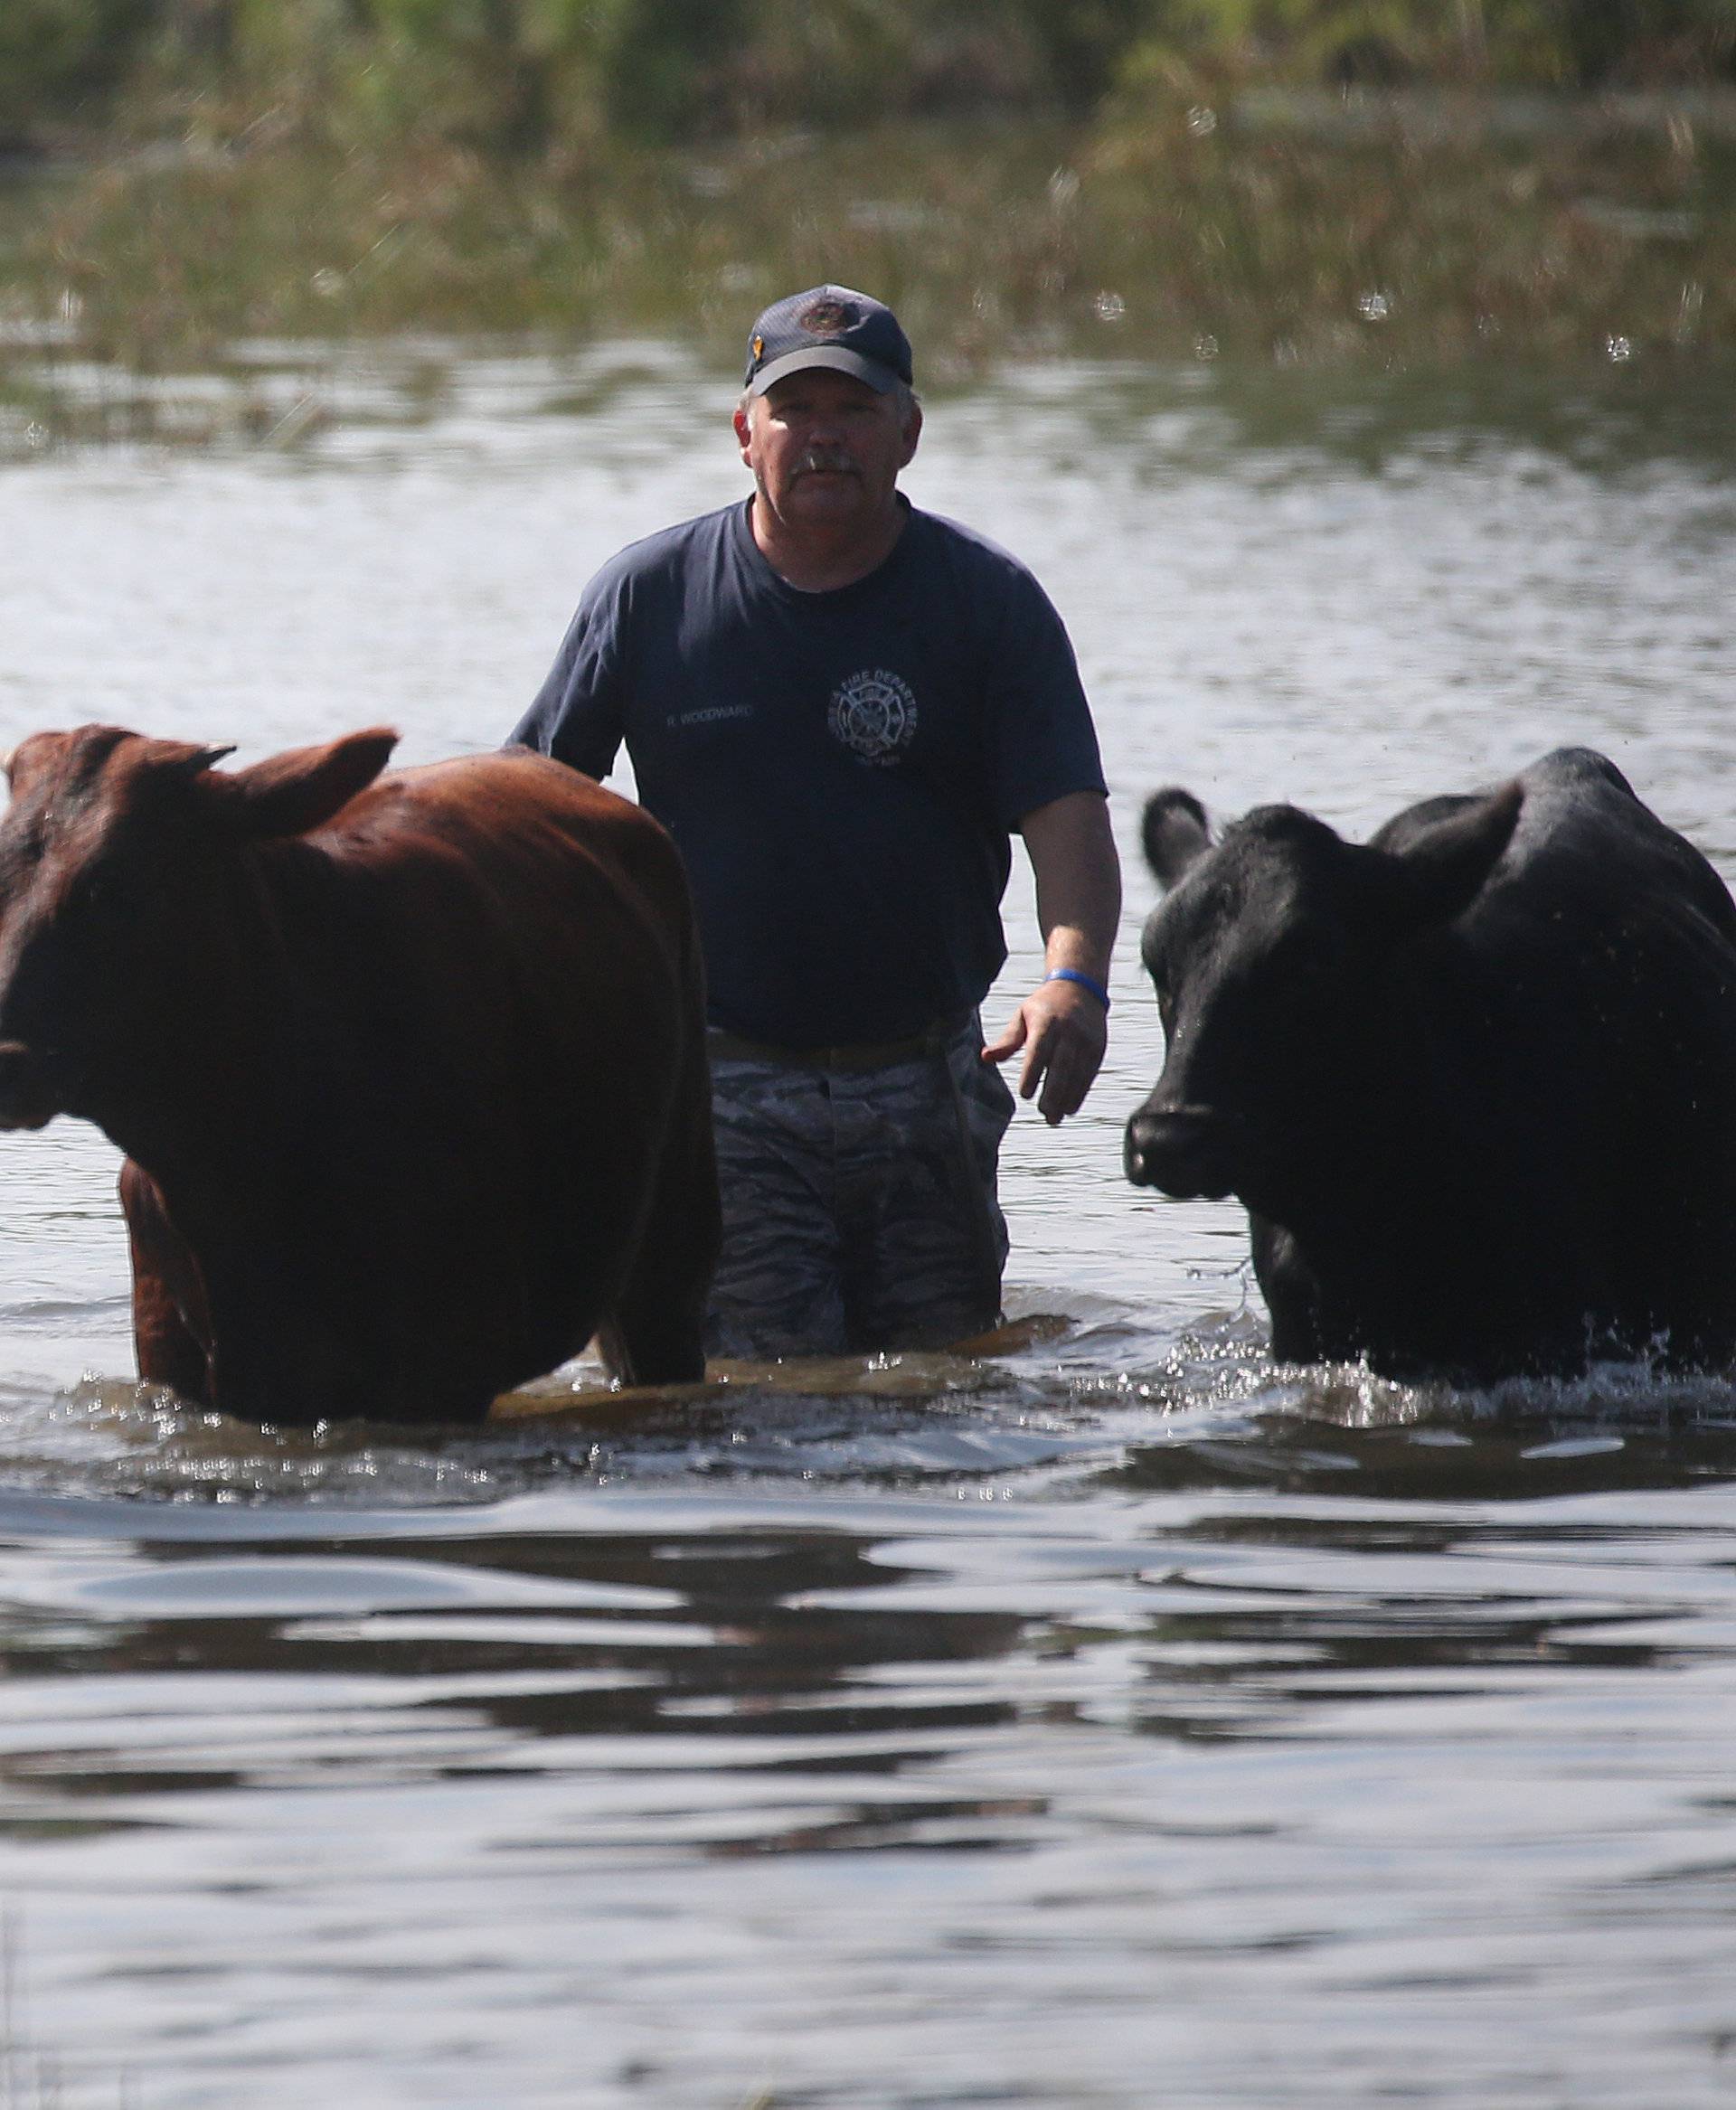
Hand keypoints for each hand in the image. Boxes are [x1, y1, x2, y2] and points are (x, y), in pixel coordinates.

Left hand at [982, 977, 1107, 1125]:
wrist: (1081, 988)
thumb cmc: (1044, 1006)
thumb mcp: (1022, 1016)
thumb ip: (1007, 1040)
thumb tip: (985, 1057)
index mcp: (1047, 1022)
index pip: (1039, 1051)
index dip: (1033, 1073)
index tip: (1025, 1094)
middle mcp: (1069, 1032)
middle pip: (1061, 1066)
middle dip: (1054, 1092)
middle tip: (1044, 1114)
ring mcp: (1086, 1040)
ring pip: (1077, 1074)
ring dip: (1067, 1098)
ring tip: (1055, 1118)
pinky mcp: (1097, 1048)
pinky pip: (1089, 1074)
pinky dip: (1080, 1093)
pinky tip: (1070, 1108)